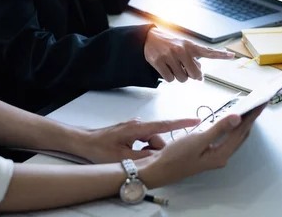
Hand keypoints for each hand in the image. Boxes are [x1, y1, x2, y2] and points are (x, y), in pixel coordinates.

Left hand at [80, 118, 199, 163]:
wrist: (84, 141)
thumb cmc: (100, 148)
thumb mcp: (123, 157)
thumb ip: (143, 157)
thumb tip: (159, 157)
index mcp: (138, 128)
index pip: (165, 125)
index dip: (182, 123)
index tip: (196, 121)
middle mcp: (138, 124)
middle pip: (157, 138)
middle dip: (155, 151)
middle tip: (142, 161)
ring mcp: (134, 127)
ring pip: (150, 141)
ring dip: (147, 152)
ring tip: (132, 159)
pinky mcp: (131, 131)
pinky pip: (143, 140)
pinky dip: (142, 149)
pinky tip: (131, 155)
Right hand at [138, 106, 265, 187]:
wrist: (159, 169)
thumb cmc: (176, 156)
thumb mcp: (197, 140)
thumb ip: (219, 129)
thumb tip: (238, 118)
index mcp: (221, 154)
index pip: (241, 132)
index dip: (252, 117)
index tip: (261, 104)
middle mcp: (221, 157)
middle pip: (241, 135)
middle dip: (250, 120)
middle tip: (258, 104)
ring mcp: (215, 156)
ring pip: (234, 137)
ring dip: (242, 124)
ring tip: (249, 110)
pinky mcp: (208, 153)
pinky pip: (226, 138)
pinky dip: (231, 128)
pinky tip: (230, 122)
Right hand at [144, 28, 234, 81]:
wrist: (150, 38)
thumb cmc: (170, 44)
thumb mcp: (184, 48)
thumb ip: (194, 61)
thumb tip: (199, 77)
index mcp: (190, 46)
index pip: (208, 52)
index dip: (221, 55)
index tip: (232, 55)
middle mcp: (181, 50)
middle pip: (194, 74)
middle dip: (191, 76)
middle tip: (184, 70)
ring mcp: (170, 56)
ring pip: (182, 79)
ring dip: (179, 77)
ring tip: (173, 66)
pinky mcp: (159, 61)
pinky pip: (170, 79)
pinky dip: (169, 77)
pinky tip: (166, 68)